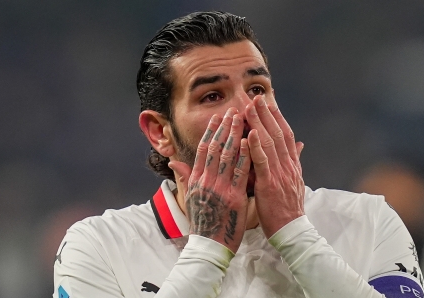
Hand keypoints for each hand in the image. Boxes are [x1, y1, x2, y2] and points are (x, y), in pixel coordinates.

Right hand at [170, 108, 251, 252]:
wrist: (209, 246)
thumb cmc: (203, 223)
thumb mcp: (190, 198)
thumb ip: (185, 177)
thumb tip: (174, 161)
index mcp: (196, 180)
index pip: (204, 150)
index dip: (211, 131)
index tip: (217, 117)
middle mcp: (206, 180)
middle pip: (216, 147)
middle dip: (225, 127)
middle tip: (233, 110)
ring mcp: (220, 188)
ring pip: (228, 155)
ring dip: (235, 134)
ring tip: (242, 118)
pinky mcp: (234, 197)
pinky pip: (241, 172)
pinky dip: (245, 155)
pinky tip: (249, 141)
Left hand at [245, 97, 304, 237]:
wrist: (291, 230)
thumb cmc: (288, 208)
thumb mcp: (295, 181)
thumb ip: (294, 161)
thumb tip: (300, 144)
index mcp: (292, 164)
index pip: (286, 135)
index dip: (277, 118)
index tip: (269, 103)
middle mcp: (288, 165)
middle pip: (278, 133)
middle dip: (267, 114)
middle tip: (256, 97)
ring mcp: (280, 174)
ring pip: (270, 143)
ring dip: (260, 123)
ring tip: (250, 107)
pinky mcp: (270, 184)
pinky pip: (263, 162)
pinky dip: (257, 146)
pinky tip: (251, 133)